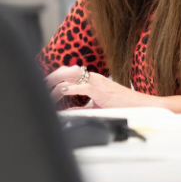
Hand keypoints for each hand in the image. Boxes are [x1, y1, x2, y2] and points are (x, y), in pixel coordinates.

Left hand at [45, 66, 159, 108]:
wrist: (139, 105)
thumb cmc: (121, 104)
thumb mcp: (97, 105)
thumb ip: (82, 106)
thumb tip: (68, 111)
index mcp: (91, 78)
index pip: (69, 72)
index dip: (55, 77)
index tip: (45, 85)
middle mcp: (92, 77)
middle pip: (66, 70)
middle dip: (51, 77)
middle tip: (41, 86)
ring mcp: (96, 82)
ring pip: (71, 75)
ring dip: (57, 82)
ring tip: (47, 90)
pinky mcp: (100, 90)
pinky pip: (82, 86)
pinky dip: (70, 89)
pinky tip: (62, 92)